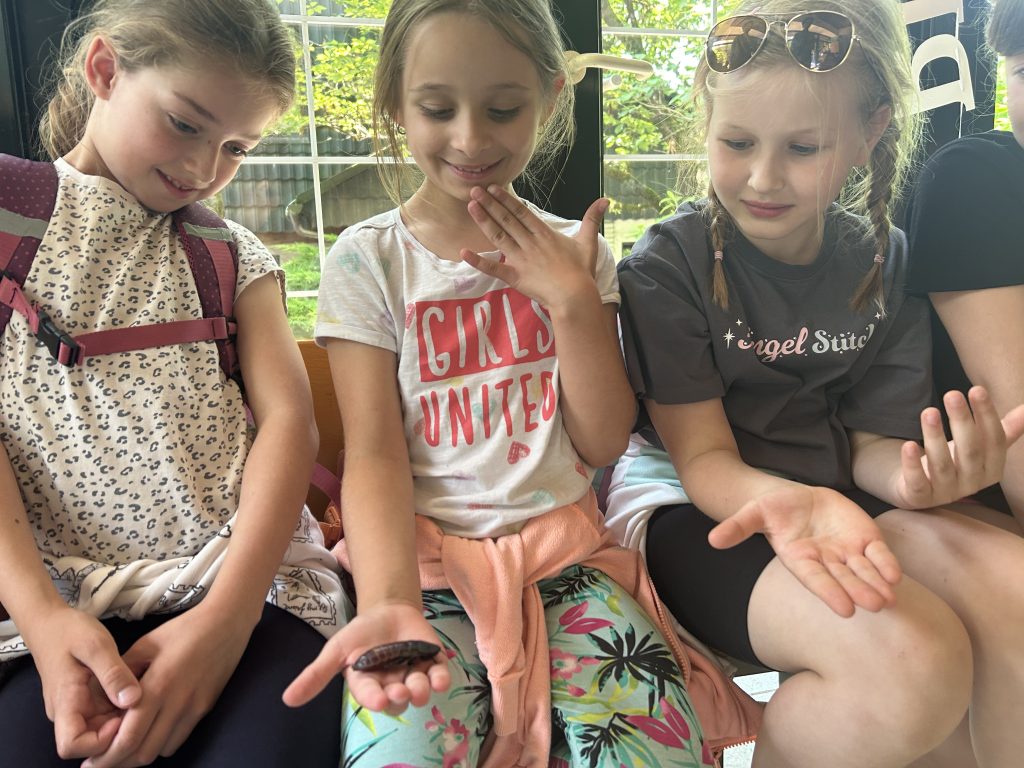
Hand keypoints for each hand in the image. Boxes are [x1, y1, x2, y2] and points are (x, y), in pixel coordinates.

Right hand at [24, 607, 140, 760]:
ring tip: (141, 696)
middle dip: (118, 731)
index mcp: (65, 703)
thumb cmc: (70, 631)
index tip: (122, 716)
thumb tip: (133, 701)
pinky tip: (136, 690)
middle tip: (141, 705)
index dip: (100, 741)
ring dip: (122, 719)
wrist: (51, 622)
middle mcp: (67, 712)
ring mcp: (76, 707)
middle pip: (91, 742)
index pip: (72, 746)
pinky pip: (104, 714)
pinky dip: (121, 708)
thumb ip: (113, 673)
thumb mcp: (96, 645)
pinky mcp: (86, 700)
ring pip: (100, 729)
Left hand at [81, 603, 250, 767]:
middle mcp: (177, 703)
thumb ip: (122, 673)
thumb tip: (100, 699)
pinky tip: (150, 733)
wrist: (227, 623)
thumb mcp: (146, 644)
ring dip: (140, 754)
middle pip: (143, 753)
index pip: (129, 737)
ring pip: (161, 751)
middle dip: (119, 762)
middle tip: (102, 760)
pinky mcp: (205, 709)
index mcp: (157, 686)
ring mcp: (194, 709)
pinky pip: (178, 739)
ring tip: (124, 747)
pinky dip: (160, 744)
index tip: (89, 762)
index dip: (107, 756)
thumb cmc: (183, 629)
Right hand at [283, 601, 448, 715]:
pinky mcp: (433, 664)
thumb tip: (286, 700)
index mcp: (369, 686)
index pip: (370, 696)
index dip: (375, 699)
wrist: (388, 609)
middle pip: (398, 700)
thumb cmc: (361, 632)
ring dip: (420, 690)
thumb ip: (316, 674)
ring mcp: (414, 675)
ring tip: (418, 684)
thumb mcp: (337, 649)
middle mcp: (392, 686)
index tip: (379, 699)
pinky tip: (440, 678)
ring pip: (419, 692)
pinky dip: (441, 679)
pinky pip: (439, 677)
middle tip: (400, 691)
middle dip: (399, 697)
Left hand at [460, 185, 608, 309]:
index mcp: (544, 234)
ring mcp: (520, 259)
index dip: (506, 199)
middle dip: (489, 204)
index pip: (521, 212)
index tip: (492, 188)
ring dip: (484, 221)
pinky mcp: (515, 276)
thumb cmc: (582, 271)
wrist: (574, 296)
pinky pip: (493, 268)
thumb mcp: (588, 242)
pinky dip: (478, 261)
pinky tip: (464, 252)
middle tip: (473, 190)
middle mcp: (529, 243)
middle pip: (506, 220)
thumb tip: (605, 200)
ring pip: (498, 236)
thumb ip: (592, 219)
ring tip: (471, 207)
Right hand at [708, 485, 901, 616]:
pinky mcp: (865, 540)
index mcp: (800, 560)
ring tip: (890, 599)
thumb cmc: (776, 508)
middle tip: (876, 606)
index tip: (846, 609)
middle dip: (860, 592)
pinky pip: (879, 555)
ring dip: (877, 585)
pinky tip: (895, 576)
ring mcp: (848, 553)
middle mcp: (826, 562)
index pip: (817, 580)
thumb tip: (713, 540)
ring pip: (865, 571)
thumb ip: (738, 527)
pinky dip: (887, 565)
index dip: (831, 593)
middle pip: (845, 580)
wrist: (800, 500)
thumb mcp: (754, 512)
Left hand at [894, 386, 1023, 508]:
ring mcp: (946, 492)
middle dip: (962, 422)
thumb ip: (1003, 430)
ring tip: (929, 411)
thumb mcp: (981, 447)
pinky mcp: (919, 497)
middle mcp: (972, 483)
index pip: (994, 441)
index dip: (986, 415)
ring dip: (935, 437)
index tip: (977, 389)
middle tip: (952, 394)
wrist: (921, 489)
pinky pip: (917, 482)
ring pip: (942, 465)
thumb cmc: (956, 462)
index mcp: (992, 469)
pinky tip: (908, 445)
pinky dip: (913, 464)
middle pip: (970, 451)